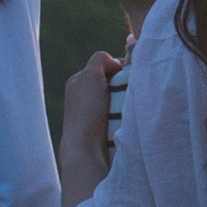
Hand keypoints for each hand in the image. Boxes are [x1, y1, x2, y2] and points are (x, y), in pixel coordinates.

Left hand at [57, 52, 116, 206]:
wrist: (86, 147)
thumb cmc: (86, 110)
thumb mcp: (90, 75)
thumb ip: (101, 59)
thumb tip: (115, 63)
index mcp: (77, 81)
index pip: (104, 65)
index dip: (117, 67)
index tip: (126, 74)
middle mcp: (83, 95)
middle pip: (113, 81)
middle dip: (123, 83)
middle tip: (129, 90)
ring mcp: (93, 112)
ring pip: (118, 96)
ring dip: (126, 99)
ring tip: (128, 105)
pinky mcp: (102, 126)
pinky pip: (120, 112)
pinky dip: (125, 112)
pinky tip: (126, 116)